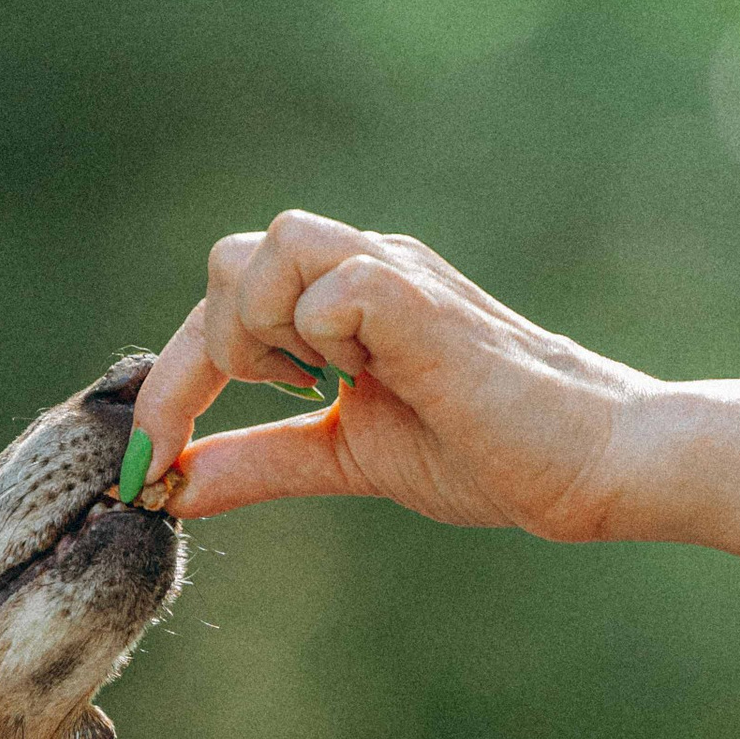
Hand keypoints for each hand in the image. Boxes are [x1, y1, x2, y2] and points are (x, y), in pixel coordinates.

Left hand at [131, 211, 651, 539]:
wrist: (593, 467)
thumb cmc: (490, 454)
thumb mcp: (346, 458)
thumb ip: (260, 461)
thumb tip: (168, 490)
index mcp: (343, 298)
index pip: (223, 301)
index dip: (174, 383)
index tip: (145, 469)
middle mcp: (363, 267)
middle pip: (228, 258)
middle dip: (208, 359)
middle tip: (252, 430)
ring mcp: (394, 274)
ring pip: (267, 249)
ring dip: (263, 336)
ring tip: (323, 393)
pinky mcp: (421, 301)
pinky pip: (330, 284)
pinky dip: (322, 338)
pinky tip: (366, 384)